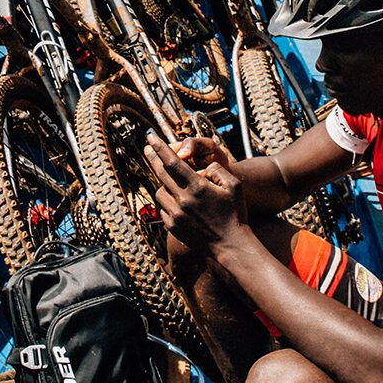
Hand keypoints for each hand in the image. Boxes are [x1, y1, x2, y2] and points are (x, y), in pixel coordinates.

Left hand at [144, 133, 245, 252]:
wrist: (230, 245)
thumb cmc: (235, 213)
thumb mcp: (234, 186)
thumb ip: (217, 170)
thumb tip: (202, 166)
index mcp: (197, 187)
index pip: (173, 162)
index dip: (160, 148)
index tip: (151, 137)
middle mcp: (183, 200)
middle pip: (161, 174)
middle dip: (152, 158)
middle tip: (147, 148)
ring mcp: (175, 215)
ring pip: (160, 191)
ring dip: (163, 184)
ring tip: (172, 182)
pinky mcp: (172, 227)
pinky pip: (162, 208)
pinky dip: (167, 202)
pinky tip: (176, 202)